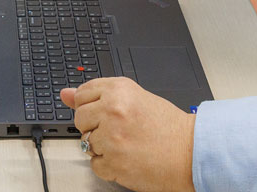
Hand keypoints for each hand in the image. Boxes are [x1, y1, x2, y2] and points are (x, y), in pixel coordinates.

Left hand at [63, 78, 194, 191]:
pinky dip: (108, 165)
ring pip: (86, 143)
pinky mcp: (114, 163)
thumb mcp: (134, 99)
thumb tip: (64, 94)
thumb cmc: (169, 127)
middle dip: (95, 127)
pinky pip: (95, 164)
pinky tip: (127, 158)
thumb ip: (97, 95)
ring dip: (103, 147)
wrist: (192, 153)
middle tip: (119, 131)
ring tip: (127, 144)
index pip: (82, 94)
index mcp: (118, 90)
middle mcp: (113, 111)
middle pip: (80, 119)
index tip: (103, 112)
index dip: (92, 106)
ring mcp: (112, 138)